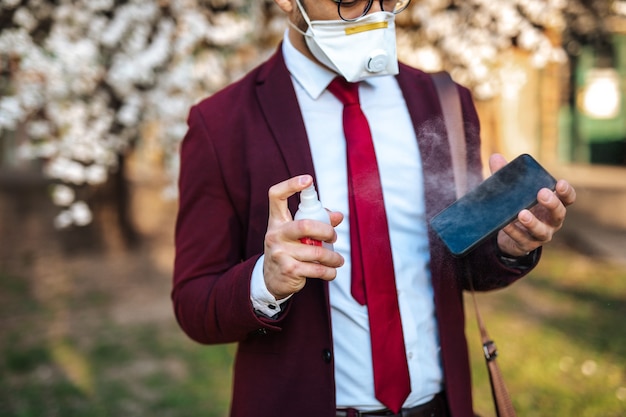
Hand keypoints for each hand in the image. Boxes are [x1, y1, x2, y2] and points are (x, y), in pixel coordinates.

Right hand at [263, 174, 344, 298]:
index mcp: (277, 221)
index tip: (308, 180)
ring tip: (338, 260)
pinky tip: (331, 271)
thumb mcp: (296, 234)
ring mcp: (280, 252)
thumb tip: (339, 216)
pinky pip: (316, 269)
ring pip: (316, 251)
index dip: (291, 185)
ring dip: (333, 257)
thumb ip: (318, 222)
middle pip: (305, 225)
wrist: (271, 279)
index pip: (276, 196)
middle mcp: (275, 234)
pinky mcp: (288, 269)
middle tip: (333, 237)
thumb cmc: (288, 250)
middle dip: (326, 231)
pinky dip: (329, 271)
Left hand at [489, 154, 576, 256]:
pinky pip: (521, 239)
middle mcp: (552, 221)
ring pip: (542, 231)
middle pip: (559, 213)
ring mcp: (541, 234)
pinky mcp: (527, 245)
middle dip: (552, 204)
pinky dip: (513, 231)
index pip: (568, 198)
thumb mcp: (514, 191)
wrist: (510, 235)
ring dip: (533, 222)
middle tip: (542, 193)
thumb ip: (507, 175)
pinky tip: (504, 224)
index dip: (566, 192)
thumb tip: (495, 157)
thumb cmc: (518, 206)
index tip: (559, 183)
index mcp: (553, 204)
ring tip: (522, 213)